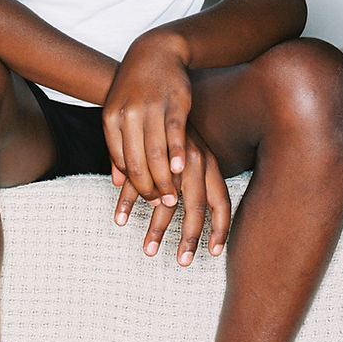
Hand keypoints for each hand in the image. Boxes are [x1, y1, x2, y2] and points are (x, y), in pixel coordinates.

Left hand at [102, 30, 191, 207]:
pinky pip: (174, 134)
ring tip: (172, 198)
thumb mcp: (118, 113)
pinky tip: (181, 170)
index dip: (132, 183)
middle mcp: (129, 114)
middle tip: (159, 204)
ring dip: (164, 179)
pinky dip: (176, 154)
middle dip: (148, 187)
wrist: (155, 52)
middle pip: (136, 160)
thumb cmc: (134, 89)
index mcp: (111, 117)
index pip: (119, 158)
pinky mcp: (174, 105)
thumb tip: (117, 183)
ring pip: (155, 152)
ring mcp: (152, 109)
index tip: (144, 199)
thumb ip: (118, 147)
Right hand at [112, 125, 230, 265]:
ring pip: (164, 199)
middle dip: (190, 237)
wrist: (155, 79)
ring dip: (158, 227)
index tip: (212, 253)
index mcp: (208, 160)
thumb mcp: (195, 149)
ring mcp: (168, 155)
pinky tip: (121, 218)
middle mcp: (192, 159)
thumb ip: (200, 179)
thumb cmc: (177, 124)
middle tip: (183, 262)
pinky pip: (136, 180)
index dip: (220, 229)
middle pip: (195, 206)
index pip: (221, 201)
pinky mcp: (143, 147)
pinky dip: (128, 201)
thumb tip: (211, 209)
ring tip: (149, 250)